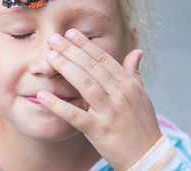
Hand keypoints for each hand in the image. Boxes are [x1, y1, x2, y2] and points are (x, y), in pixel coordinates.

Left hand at [36, 28, 161, 169]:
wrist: (148, 156)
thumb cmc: (142, 123)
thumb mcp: (142, 95)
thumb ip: (134, 72)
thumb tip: (136, 51)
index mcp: (128, 84)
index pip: (104, 59)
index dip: (85, 45)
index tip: (70, 33)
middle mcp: (120, 95)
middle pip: (91, 67)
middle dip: (70, 50)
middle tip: (53, 39)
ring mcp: (109, 112)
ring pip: (85, 84)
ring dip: (65, 68)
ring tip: (49, 57)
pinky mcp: (98, 130)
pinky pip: (75, 115)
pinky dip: (57, 105)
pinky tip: (42, 95)